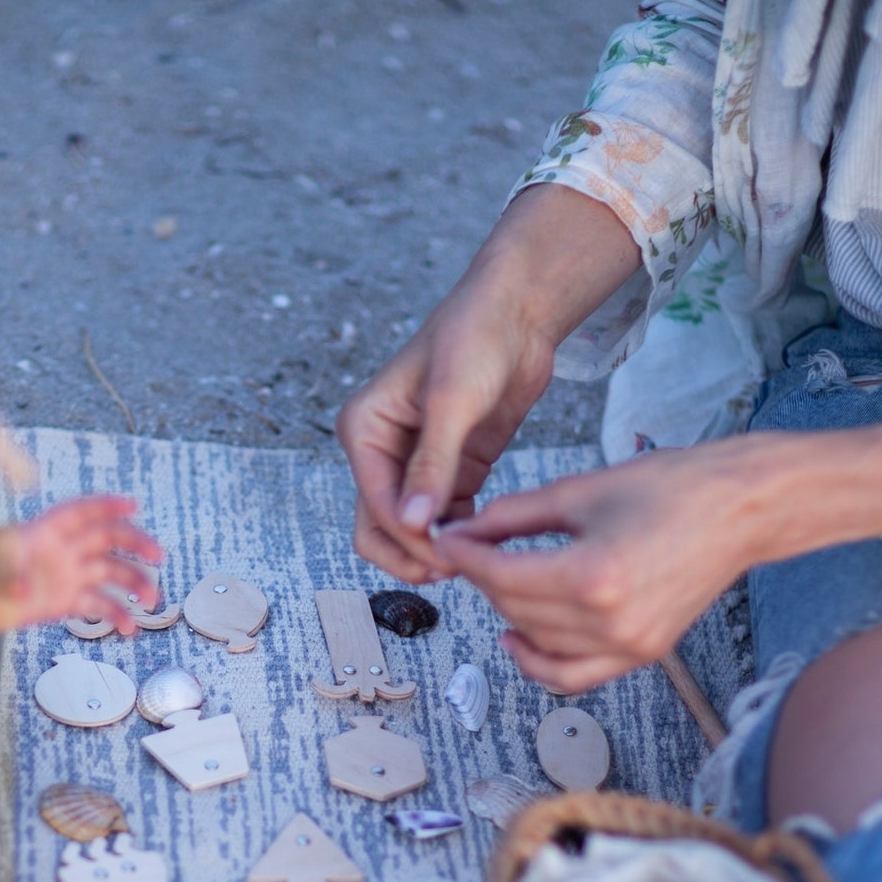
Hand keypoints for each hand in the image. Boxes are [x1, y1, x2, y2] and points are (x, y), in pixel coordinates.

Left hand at [0, 496, 162, 632]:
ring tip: (151, 601)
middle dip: (135, 545)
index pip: (80, 513)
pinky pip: (97, 606)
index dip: (106, 506)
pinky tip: (129, 630)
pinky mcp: (61, 603)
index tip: (133, 505)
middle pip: (106, 540)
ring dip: (134, 584)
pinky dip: (116, 616)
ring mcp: (63, 577)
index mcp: (41, 534)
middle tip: (158, 557)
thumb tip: (30, 590)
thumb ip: (4, 578)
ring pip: (109, 575)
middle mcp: (59, 552)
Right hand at [335, 186, 640, 584]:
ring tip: (469, 559)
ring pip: (407, 528)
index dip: (406, 535)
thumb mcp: (453, 401)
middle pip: (377, 524)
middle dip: (408, 551)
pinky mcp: (450, 469)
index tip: (444, 556)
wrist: (517, 312)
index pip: (375, 501)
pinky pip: (442, 517)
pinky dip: (456, 533)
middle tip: (450, 570)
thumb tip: (415, 522)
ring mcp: (415, 463)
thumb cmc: (475, 337)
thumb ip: (433, 465)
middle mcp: (381, 450)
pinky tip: (482, 539)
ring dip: (431, 549)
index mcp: (364, 430)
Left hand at [432, 445, 754, 691]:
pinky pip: (572, 676)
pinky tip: (516, 634)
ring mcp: (627, 645)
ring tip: (496, 579)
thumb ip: (514, 516)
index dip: (464, 556)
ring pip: (536, 642)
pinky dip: (538, 662)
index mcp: (593, 575)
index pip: (501, 575)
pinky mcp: (640, 654)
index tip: (447, 539)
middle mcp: (610, 622)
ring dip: (506, 611)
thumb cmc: (674, 488)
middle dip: (482, 578)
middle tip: (469, 549)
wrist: (745, 509)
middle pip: (514, 608)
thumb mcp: (581, 490)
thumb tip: (465, 532)